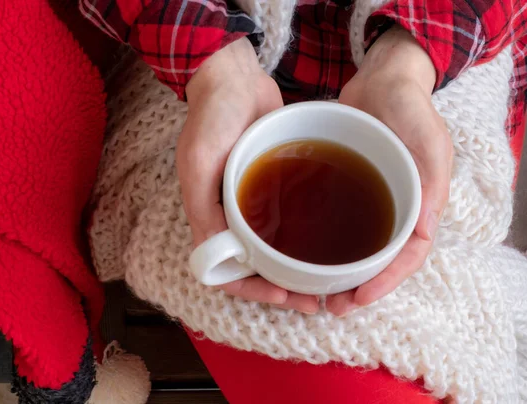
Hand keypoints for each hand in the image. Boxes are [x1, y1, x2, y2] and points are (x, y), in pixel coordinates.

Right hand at [177, 38, 319, 313]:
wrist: (235, 77)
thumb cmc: (211, 117)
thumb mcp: (199, 162)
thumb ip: (203, 207)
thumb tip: (220, 254)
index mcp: (209, 216)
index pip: (226, 271)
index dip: (252, 288)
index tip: (282, 293)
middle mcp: (231, 214)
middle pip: (254, 266)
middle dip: (280, 286)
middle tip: (311, 299)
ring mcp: (254, 200)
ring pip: (273, 248)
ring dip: (294, 267)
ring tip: (323, 279)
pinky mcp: (275, 183)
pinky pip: (287, 218)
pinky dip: (302, 236)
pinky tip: (327, 242)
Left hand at [327, 26, 452, 315]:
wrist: (382, 78)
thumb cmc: (410, 107)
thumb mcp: (429, 140)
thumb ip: (430, 182)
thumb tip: (424, 234)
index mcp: (422, 205)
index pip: (408, 256)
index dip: (386, 282)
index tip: (359, 298)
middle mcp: (398, 208)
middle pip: (382, 261)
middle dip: (361, 288)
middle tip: (332, 306)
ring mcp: (372, 199)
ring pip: (358, 249)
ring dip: (341, 274)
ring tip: (316, 292)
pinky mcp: (347, 188)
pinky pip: (337, 224)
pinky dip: (324, 245)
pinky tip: (302, 254)